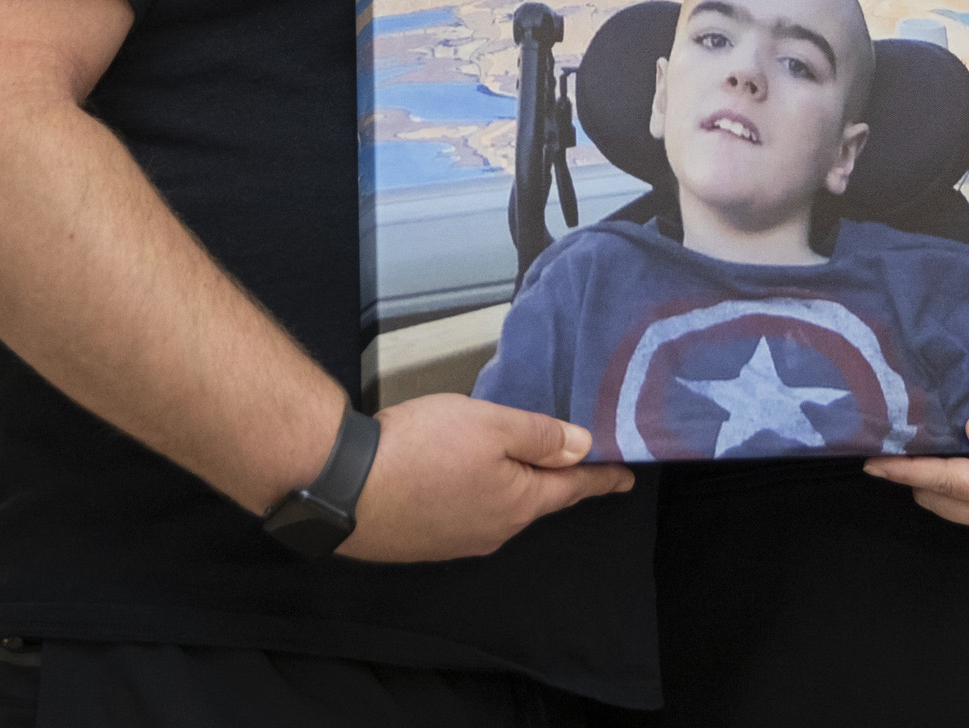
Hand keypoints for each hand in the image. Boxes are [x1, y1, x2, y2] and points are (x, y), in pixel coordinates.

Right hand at [335, 394, 634, 562]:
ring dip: (503, 482)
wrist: (342, 488)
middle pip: (533, 499)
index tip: (626, 478)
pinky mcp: (422, 540)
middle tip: (560, 451)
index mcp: (519, 504)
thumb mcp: (491, 425)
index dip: (601, 478)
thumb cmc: (420, 449)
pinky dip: (469, 491)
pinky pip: (462, 513)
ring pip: (496, 507)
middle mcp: (493, 532)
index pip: (573, 489)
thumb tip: (584, 449)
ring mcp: (455, 541)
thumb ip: (540, 436)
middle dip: (547, 475)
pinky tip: (452, 474)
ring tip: (498, 454)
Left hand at [863, 406, 968, 535]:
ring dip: (925, 481)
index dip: (908, 471)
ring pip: (942, 505)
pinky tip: (945, 461)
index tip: (875, 459)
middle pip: (935, 497)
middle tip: (891, 443)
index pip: (946, 481)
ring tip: (914, 449)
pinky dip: (943, 487)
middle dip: (909, 474)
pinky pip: (957, 508)